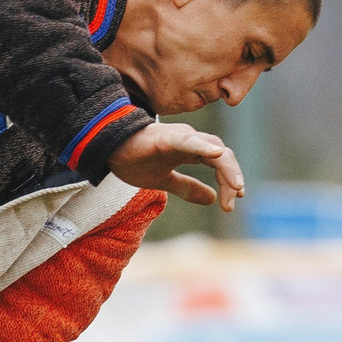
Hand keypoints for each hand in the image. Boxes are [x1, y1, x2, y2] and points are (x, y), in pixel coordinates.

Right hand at [107, 120, 245, 210]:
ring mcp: (180, 137)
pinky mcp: (165, 138)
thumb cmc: (133, 160)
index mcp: (191, 151)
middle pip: (222, 156)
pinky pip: (188, 141)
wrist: (106, 148)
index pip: (219, 164)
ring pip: (212, 148)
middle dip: (232, 179)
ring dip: (227, 167)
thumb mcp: (165, 181)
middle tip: (234, 201)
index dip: (229, 182)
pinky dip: (203, 147)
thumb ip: (188, 188)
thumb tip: (212, 199)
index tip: (231, 204)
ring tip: (236, 185)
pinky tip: (216, 153)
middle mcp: (191, 141)